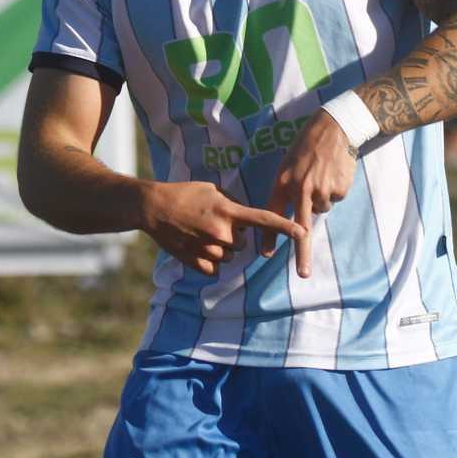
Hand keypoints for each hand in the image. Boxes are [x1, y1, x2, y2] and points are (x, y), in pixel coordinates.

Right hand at [142, 180, 305, 275]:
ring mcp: (210, 250)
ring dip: (220, 248)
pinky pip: (215, 268)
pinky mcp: (198, 264)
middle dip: (232, 235)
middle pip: (242, 242)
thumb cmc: (184, 194)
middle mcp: (222, 233)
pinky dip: (208, 260)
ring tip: (199, 232)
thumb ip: (233, 203)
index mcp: (228, 211)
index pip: (263, 220)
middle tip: (212, 222)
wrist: (153, 208)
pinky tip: (194, 245)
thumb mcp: (212, 190)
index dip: (285, 227)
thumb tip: (245, 219)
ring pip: (228, 256)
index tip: (303, 232)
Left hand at [261, 112, 356, 277]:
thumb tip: (291, 216)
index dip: (269, 235)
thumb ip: (287, 189)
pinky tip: (333, 173)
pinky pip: (335, 199)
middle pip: (300, 228)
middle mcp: (301, 189)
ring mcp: (321, 190)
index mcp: (283, 182)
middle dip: (301, 252)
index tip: (265, 254)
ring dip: (321, 198)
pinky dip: (334, 190)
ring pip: (321, 209)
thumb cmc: (306, 146)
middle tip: (303, 274)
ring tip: (321, 175)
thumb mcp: (288, 164)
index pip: (273, 214)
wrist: (334, 129)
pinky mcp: (338, 189)